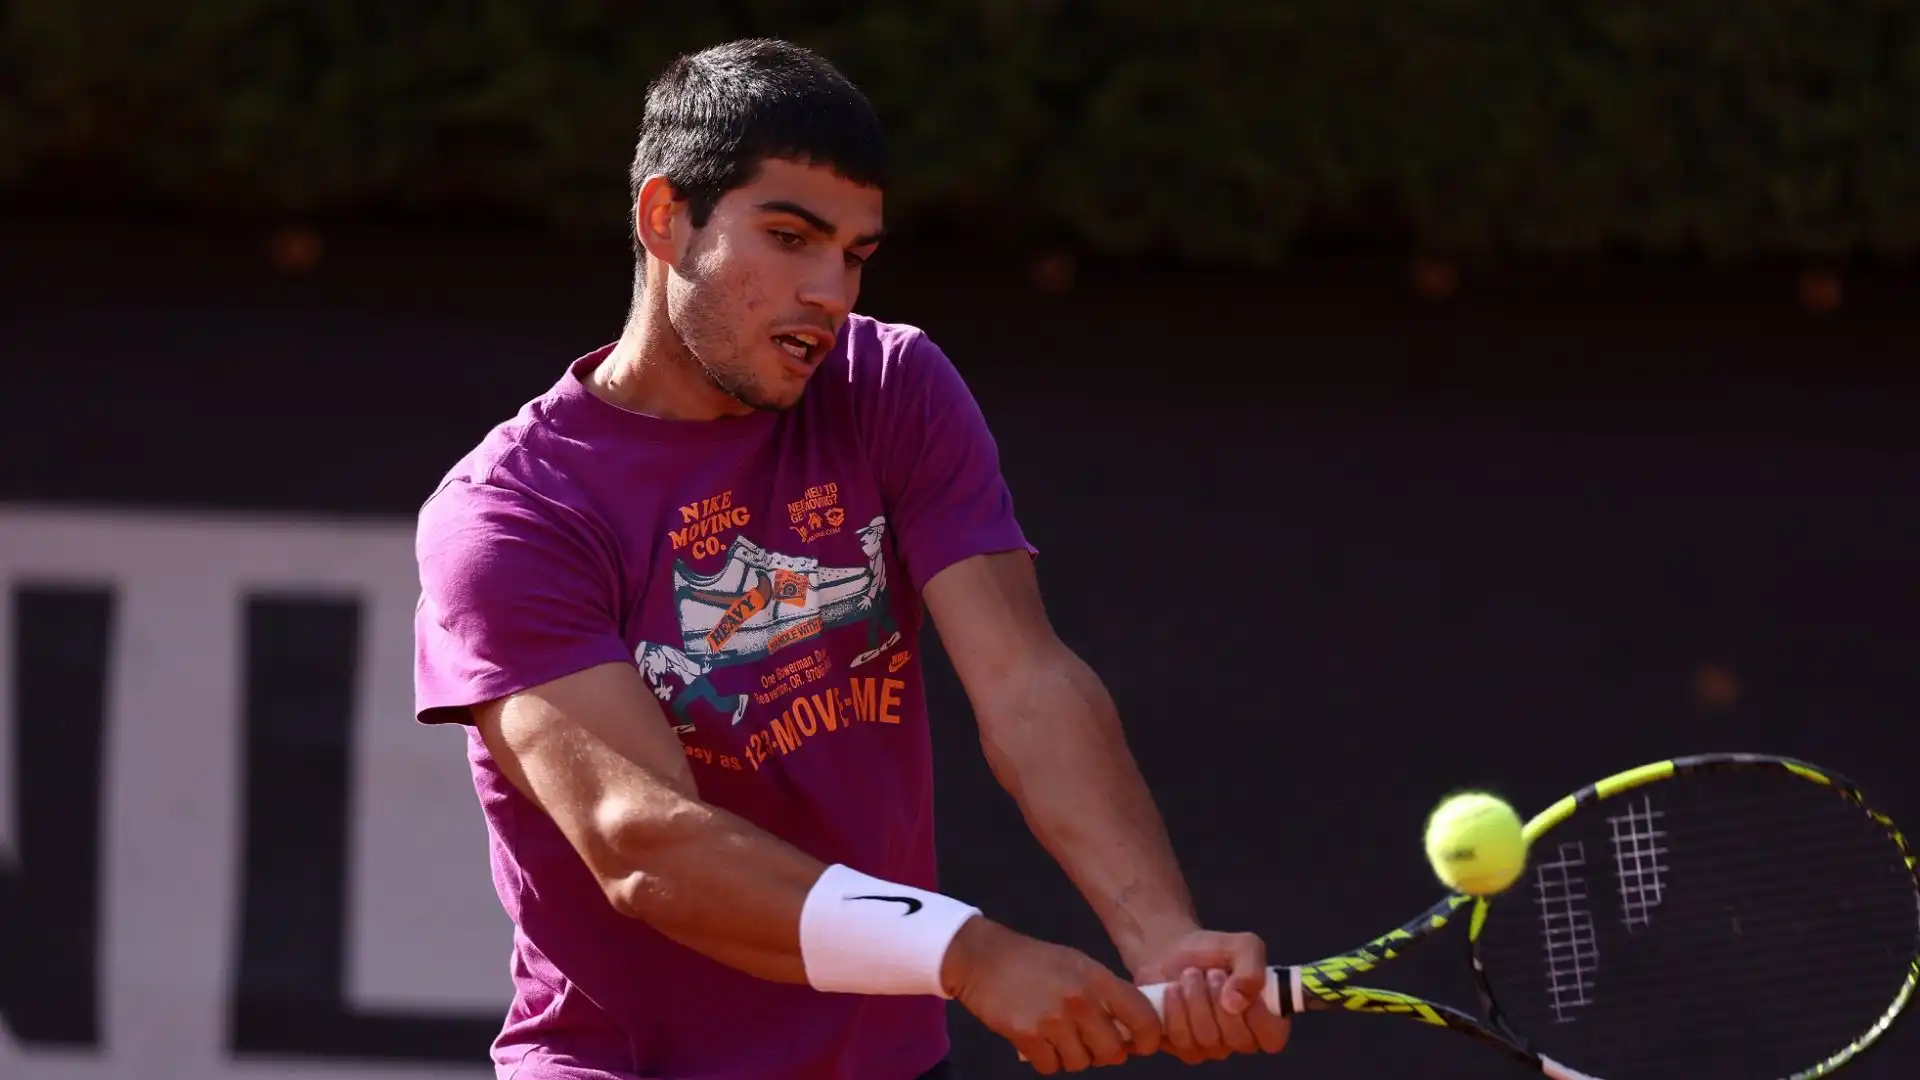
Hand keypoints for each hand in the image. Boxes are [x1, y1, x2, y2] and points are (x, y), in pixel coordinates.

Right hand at [943, 917, 1162, 1073]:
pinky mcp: (1027, 1036)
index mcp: (1098, 979)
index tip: (1139, 1044)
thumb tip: (1130, 1030)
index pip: (1144, 1019)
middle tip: (1088, 1041)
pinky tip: (1038, 1040)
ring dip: (1072, 1057)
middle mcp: (1080, 1000)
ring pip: (1080, 1063)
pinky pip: (1050, 1066)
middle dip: (1103, 1053)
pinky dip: (1046, 1059)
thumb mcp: (1078, 964)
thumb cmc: (1036, 961)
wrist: (984, 958)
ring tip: (1058, 1037)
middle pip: (1113, 1052)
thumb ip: (1106, 994)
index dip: (1148, 1039)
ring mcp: (1053, 1020)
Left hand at [1132, 929, 1290, 1064]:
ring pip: (1208, 1040)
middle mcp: (1240, 1038)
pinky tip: (1172, 990)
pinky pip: (1182, 1040)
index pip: (1273, 1037)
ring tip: (1189, 975)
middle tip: (1210, 972)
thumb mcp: (1242, 946)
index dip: (1259, 1017)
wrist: (1168, 952)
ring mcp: (1212, 1047)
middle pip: (1238, 1039)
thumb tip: (1237, 1003)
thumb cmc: (1211, 952)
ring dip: (1196, 999)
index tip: (1242, 988)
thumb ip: (1252, 970)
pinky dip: (1175, 1010)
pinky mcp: (1183, 1048)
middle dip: (1219, 999)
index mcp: (1262, 1017)